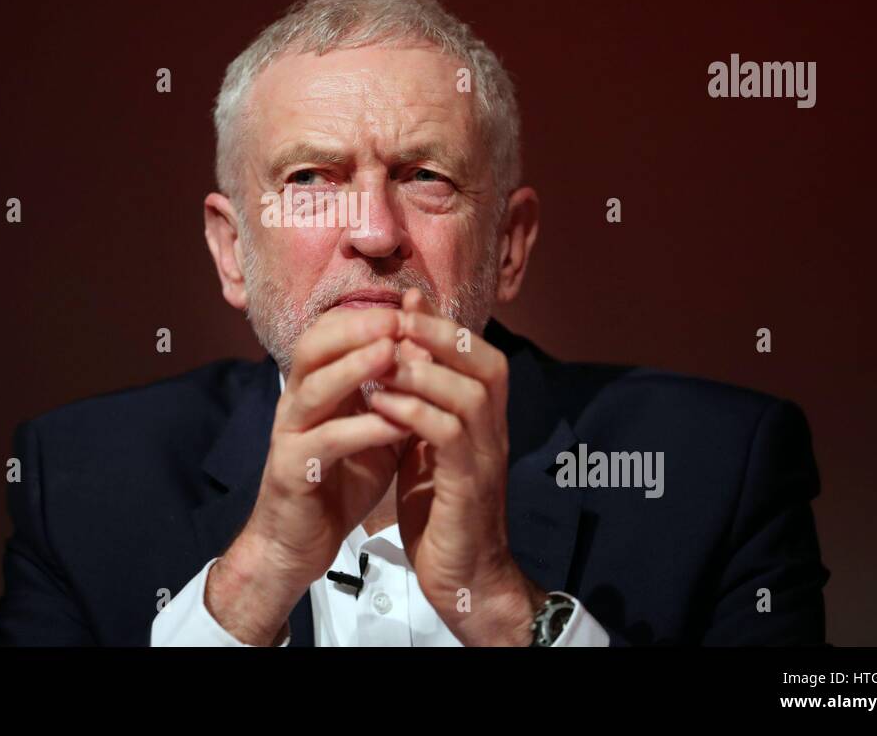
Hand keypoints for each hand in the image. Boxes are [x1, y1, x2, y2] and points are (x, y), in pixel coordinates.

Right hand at [207, 306, 410, 643]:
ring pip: (314, 389)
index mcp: (315, 389)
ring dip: (354, 368)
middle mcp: (297, 404)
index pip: (327, 334)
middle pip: (312, 348)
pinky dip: (362, 429)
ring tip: (392, 353)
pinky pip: (326, 442)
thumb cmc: (340, 481)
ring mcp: (291, 436)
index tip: (407, 308)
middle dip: (355, 329)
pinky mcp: (293, 472)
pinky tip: (396, 424)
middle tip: (397, 320)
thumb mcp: (375, 429)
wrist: (298, 543)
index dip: (363, 316)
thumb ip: (394, 394)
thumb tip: (428, 352)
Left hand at [369, 289, 545, 645]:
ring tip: (381, 356)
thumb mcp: (428, 444)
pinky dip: (414, 412)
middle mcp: (495, 430)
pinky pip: (448, 436)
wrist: (463, 575)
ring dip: (423, 369)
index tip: (404, 301)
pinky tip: (380, 402)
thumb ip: (421, 400)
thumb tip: (400, 349)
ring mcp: (487, 458)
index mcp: (487, 417)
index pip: (478, 351)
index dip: (442, 322)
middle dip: (438, 333)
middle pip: (484, 361)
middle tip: (394, 318)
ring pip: (469, 393)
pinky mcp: (469, 487)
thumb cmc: (441, 507)